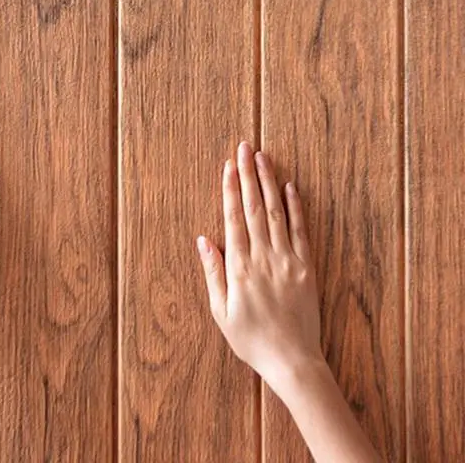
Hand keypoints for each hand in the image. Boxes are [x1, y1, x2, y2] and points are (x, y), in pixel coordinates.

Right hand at [197, 141, 321, 394]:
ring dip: (269, 183)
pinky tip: (290, 187)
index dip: (230, 189)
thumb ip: (213, 273)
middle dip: (248, 175)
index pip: (233, 218)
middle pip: (254, 208)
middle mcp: (264, 258)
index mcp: (240, 268)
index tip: (228, 165)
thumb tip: (203, 240)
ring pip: (277, 213)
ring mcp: (287, 261)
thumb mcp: (221, 312)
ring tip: (263, 158)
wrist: (293, 361)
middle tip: (245, 148)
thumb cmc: (251, 340)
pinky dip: (296, 207)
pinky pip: (301, 231)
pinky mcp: (306, 268)